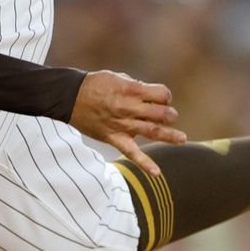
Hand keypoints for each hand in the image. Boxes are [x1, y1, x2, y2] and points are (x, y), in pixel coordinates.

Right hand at [69, 70, 186, 175]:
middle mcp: (129, 107)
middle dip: (169, 114)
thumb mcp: (116, 77)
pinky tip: (157, 173)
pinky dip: (144, 163)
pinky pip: (131, 152)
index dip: (165, 96)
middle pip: (162, 114)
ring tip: (182, 138)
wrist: (68, 97)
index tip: (160, 98)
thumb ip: (135, 86)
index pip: (162, 94)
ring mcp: (122, 124)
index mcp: (131, 90)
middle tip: (168, 116)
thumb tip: (149, 96)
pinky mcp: (113, 137)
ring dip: (170, 136)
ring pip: (153, 132)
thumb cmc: (93, 85)